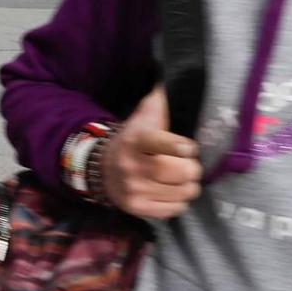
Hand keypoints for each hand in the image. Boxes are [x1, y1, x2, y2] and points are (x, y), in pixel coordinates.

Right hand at [102, 85, 202, 218]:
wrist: (100, 168)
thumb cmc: (133, 140)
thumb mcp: (142, 118)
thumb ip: (158, 102)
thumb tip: (169, 81)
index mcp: (136, 141)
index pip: (160, 144)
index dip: (179, 147)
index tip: (188, 148)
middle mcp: (132, 166)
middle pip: (180, 172)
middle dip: (191, 169)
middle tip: (186, 165)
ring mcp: (134, 189)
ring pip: (183, 192)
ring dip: (187, 186)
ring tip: (178, 179)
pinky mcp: (137, 208)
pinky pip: (174, 209)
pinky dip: (178, 201)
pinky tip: (169, 191)